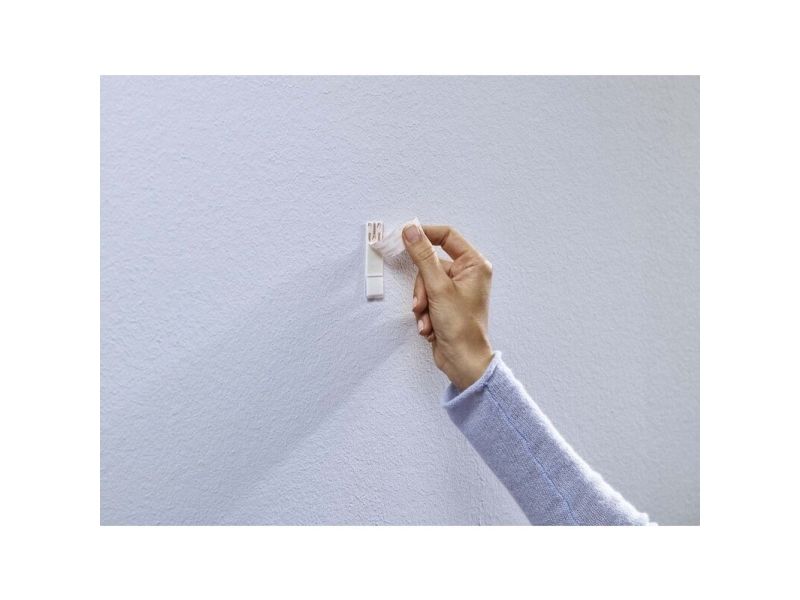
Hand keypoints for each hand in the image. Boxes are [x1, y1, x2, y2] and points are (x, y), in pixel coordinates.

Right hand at [402, 223, 493, 390]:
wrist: (463, 360)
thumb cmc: (462, 328)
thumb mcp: (438, 288)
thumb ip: (423, 256)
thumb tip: (411, 231)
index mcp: (474, 264)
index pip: (447, 236)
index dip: (425, 235)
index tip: (406, 237)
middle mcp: (467, 274)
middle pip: (430, 263)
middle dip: (421, 286)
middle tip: (422, 302)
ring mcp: (456, 290)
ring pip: (425, 282)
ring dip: (421, 302)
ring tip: (427, 318)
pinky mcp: (446, 304)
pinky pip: (425, 297)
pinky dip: (423, 312)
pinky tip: (430, 325)